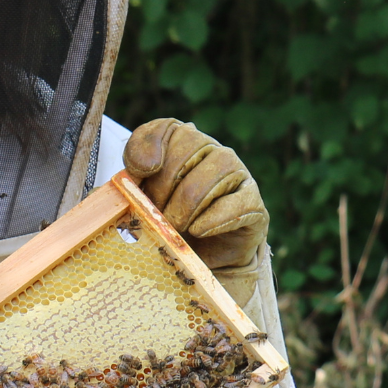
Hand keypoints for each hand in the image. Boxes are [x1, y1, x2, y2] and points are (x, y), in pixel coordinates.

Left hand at [123, 118, 268, 306]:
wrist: (193, 260)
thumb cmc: (163, 219)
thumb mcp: (138, 194)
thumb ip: (133, 172)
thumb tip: (147, 165)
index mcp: (185, 143)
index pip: (169, 128)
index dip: (150, 149)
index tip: (140, 175)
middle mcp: (215, 152)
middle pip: (189, 152)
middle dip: (164, 187)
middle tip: (155, 213)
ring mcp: (238, 176)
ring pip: (215, 173)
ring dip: (187, 205)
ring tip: (174, 227)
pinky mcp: (255, 205)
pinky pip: (239, 203)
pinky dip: (214, 219)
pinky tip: (198, 230)